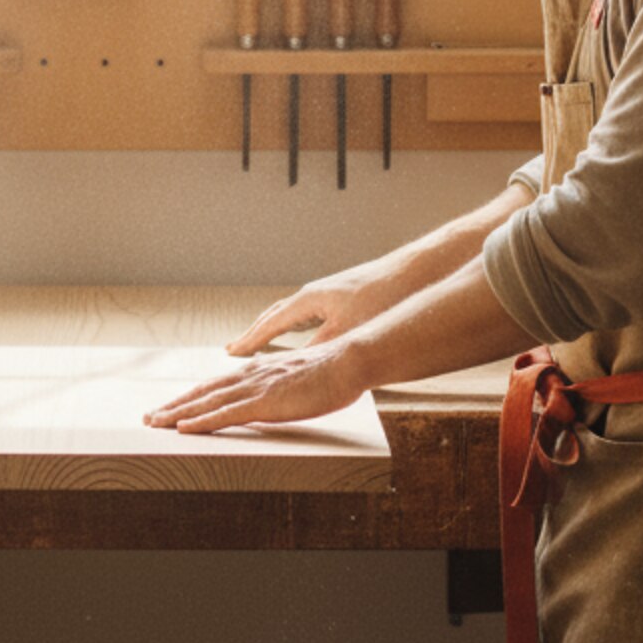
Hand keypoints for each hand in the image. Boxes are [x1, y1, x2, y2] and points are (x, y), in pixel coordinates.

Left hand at [144, 337, 364, 434]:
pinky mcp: (265, 402)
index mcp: (258, 372)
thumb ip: (280, 389)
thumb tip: (271, 401)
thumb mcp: (299, 381)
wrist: (350, 361)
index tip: (172, 407)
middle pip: (203, 392)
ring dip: (178, 413)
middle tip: (149, 417)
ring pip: (207, 403)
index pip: (216, 386)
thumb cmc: (333, 373)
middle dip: (174, 405)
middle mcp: (250, 376)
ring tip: (154, 422)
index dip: (192, 397)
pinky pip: (226, 415)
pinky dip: (201, 421)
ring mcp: (256, 388)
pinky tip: (183, 428)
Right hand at [224, 264, 402, 356]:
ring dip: (272, 329)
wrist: (412, 273)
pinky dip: (293, 327)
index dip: (250, 341)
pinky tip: (300, 334)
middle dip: (254, 334)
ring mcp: (326, 295)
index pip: (270, 324)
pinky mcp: (341, 299)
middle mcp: (312, 294)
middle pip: (274, 316)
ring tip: (258, 341)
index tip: (231, 353)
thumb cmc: (380, 299)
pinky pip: (307, 316)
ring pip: (290, 315)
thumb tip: (293, 369)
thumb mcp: (346, 331)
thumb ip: (318, 350)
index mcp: (308, 300)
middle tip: (235, 349)